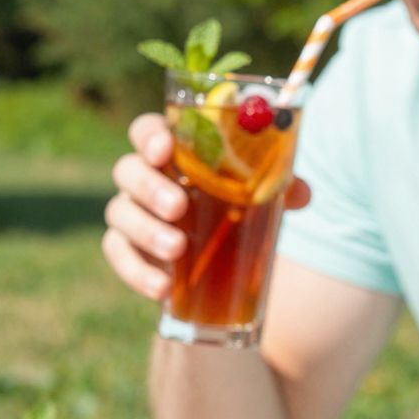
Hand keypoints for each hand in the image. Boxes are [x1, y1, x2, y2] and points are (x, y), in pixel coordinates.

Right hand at [102, 112, 309, 302]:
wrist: (221, 253)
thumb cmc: (237, 205)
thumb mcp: (261, 192)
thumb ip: (280, 185)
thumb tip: (300, 193)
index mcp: (172, 152)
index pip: (147, 130)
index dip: (149, 135)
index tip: (165, 148)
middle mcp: (144, 178)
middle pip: (128, 170)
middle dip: (150, 187)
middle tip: (179, 207)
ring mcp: (131, 213)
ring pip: (120, 212)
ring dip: (146, 230)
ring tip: (177, 249)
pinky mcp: (127, 249)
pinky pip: (118, 255)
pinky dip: (137, 271)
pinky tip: (162, 287)